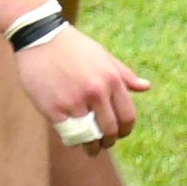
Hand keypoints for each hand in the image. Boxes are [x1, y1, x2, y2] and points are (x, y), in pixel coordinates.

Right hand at [12, 28, 151, 152]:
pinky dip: (73, 141)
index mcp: (111, 79)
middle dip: (109, 141)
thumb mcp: (103, 56)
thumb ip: (124, 75)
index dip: (125, 130)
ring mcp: (74, 101)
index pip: (127, 116)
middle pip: (110, 130)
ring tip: (91, 148)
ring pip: (90, 137)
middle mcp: (96, 92)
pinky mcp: (54, 109)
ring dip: (93, 147)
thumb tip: (146, 87)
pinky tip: (74, 139)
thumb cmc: (73, 47)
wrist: (40, 37)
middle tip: (104, 143)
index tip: (119, 134)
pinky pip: (69, 135)